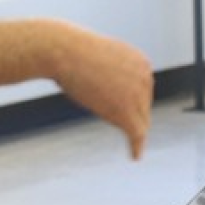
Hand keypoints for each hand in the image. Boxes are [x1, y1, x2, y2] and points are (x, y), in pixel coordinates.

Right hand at [49, 24, 152, 158]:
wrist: (59, 50)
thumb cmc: (67, 49)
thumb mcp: (94, 56)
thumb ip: (105, 70)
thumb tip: (102, 85)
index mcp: (140, 62)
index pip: (143, 89)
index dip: (131, 101)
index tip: (127, 112)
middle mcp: (145, 77)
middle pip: (143, 106)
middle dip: (132, 115)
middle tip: (127, 130)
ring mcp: (137, 95)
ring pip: (139, 121)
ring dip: (131, 130)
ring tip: (130, 143)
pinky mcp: (126, 112)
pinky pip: (136, 134)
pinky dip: (136, 146)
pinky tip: (134, 155)